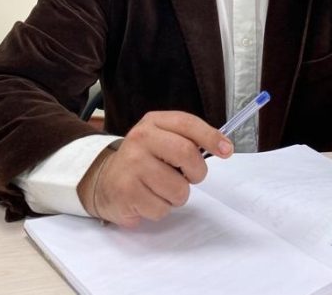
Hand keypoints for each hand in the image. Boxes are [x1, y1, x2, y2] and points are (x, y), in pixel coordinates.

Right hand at [77, 111, 232, 227]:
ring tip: (162, 189)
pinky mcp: (126, 192)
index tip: (227, 150)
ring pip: (178, 188)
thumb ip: (188, 139)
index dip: (211, 137)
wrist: (104, 181)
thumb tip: (224, 147)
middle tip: (191, 177)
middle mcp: (140, 139)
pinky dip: (161, 209)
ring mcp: (131, 165)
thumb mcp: (162, 139)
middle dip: (197, 172)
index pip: (187, 123)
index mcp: (154, 122)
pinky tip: (148, 199)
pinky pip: (162, 208)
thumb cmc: (144, 160)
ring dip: (178, 195)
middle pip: (186, 153)